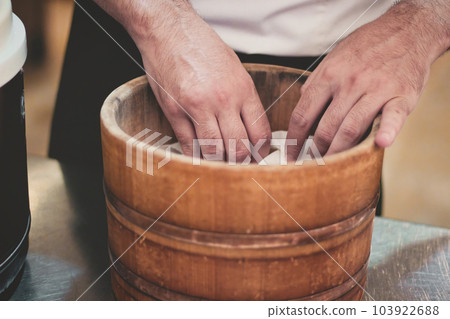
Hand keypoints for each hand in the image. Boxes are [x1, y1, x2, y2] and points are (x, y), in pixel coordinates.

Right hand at [127, 1, 270, 161]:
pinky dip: (194, 156)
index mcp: (242, 89)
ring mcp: (197, 107)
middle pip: (238, 148)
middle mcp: (223, 100)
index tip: (257, 157)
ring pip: (214, 151)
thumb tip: (249, 127)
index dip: (261, 152)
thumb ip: (244, 98)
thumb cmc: (202, 46)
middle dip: (240, 163)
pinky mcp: (174, 111)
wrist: (169, 30)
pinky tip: (198, 159)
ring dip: (218, 163)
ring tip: (219, 164)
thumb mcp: (235, 68)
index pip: (260, 132)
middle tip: (238, 167)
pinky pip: (188, 144)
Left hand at [286, 0, 448, 160]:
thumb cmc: (366, 47)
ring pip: (351, 128)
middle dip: (315, 151)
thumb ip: (316, 82)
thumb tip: (301, 104)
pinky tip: (380, 144)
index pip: (303, 115)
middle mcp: (349, 83)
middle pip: (325, 127)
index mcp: (329, 75)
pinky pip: (392, 116)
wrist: (407, 30)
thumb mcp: (334, 57)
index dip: (294, 140)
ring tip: (331, 166)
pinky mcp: (401, 95)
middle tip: (312, 166)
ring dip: (338, 152)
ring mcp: (376, 89)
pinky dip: (387, 131)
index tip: (291, 156)